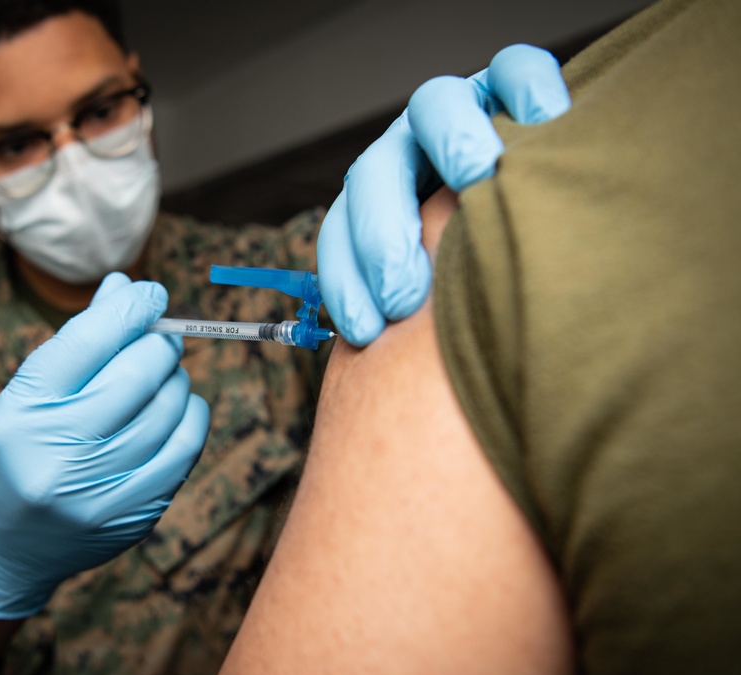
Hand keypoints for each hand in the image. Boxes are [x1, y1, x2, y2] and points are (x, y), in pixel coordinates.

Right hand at [0, 273, 209, 618]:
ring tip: (164, 374)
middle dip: (159, 342)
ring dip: (176, 378)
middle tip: (161, 337)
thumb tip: (125, 286)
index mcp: (21, 412)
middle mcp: (57, 454)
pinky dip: (190, 415)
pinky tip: (178, 407)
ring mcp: (98, 492)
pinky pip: (185, 448)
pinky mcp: (133, 515)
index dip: (130, 307)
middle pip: (136, 373)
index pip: (88, 341)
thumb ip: (78, 342)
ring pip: (168, 408)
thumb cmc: (19, 451)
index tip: (150, 293)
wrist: (2, 547)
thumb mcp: (27, 394)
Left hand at [318, 44, 570, 345]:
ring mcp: (457, 117)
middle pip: (373, 175)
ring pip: (433, 108)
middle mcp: (410, 158)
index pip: (341, 234)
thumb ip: (420, 327)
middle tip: (408, 293)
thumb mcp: (446, 312)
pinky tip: (544, 123)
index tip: (368, 332)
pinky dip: (527, 89)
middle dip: (382, 234)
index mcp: (380, 207)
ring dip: (450, 141)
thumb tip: (387, 383)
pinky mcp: (512, 87)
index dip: (345, 282)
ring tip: (480, 176)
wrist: (555, 222)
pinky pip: (514, 70)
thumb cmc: (493, 290)